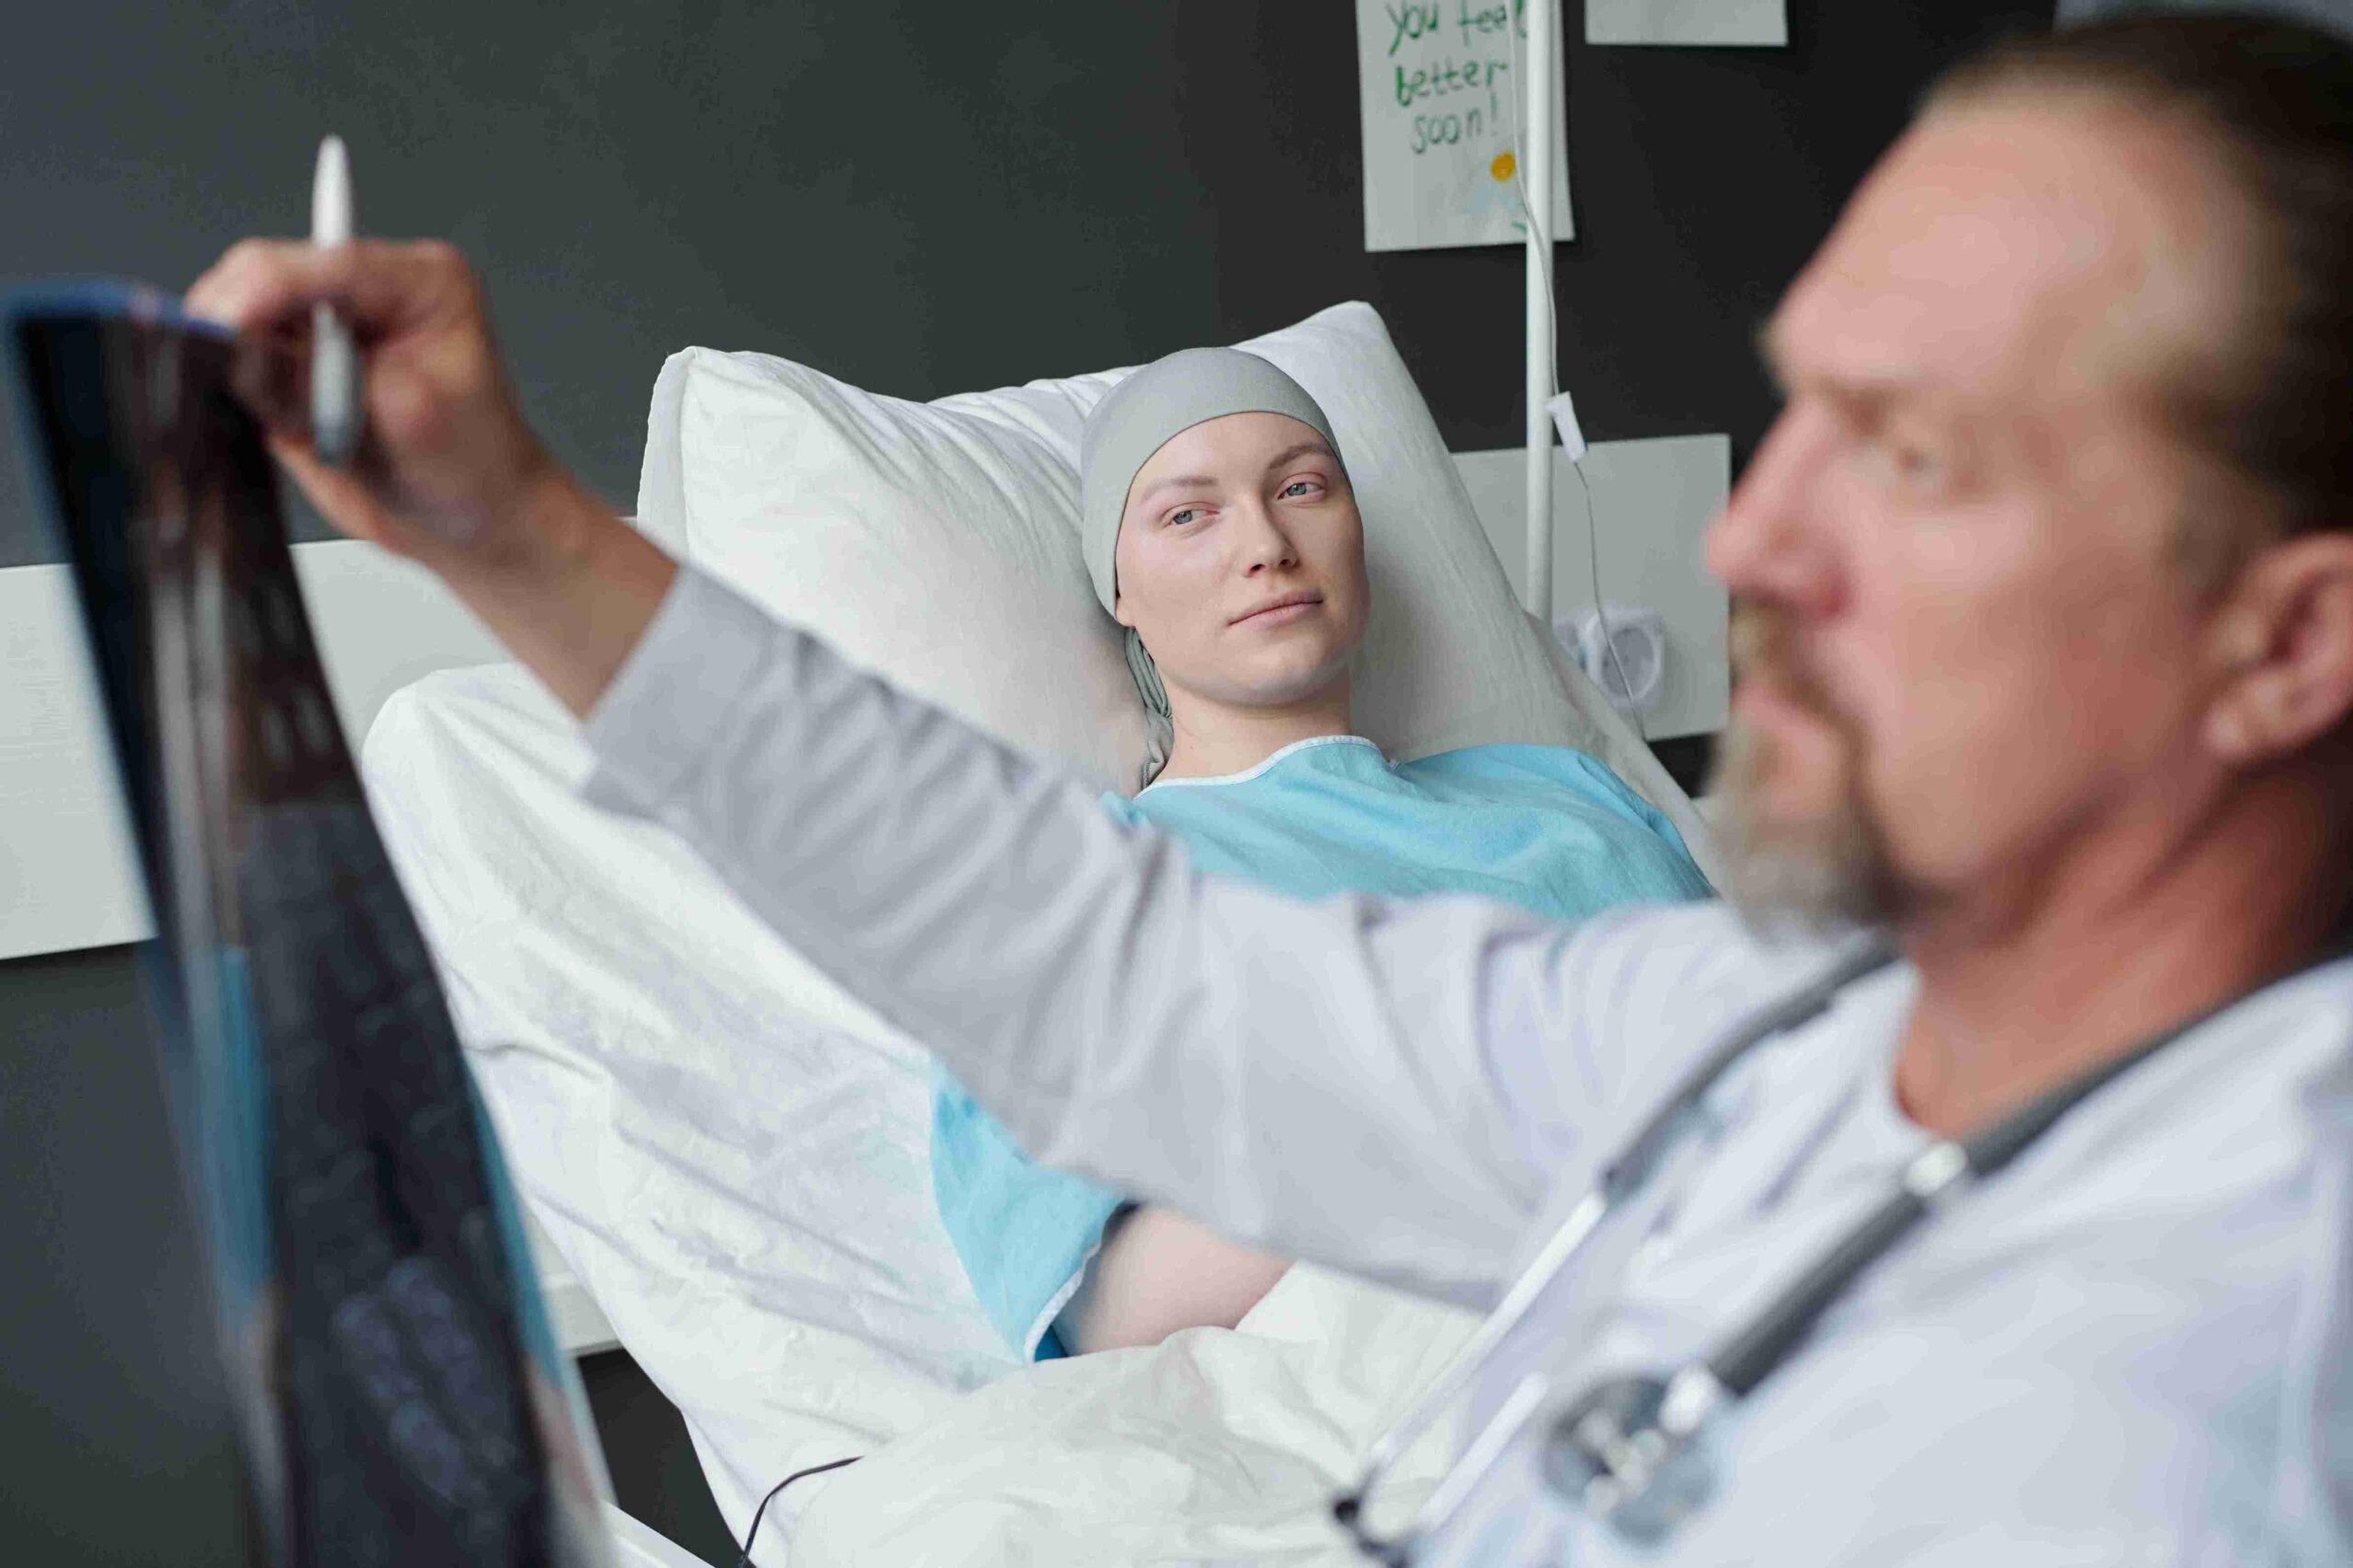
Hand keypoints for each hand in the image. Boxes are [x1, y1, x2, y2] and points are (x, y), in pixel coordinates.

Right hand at [185, 238, 559, 571]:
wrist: (474, 522)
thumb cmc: (470, 468)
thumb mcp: (404, 418)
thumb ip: (318, 379)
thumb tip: (239, 350)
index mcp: (420, 281)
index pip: (323, 263)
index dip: (262, 293)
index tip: (220, 330)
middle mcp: (370, 289)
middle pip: (264, 274)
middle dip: (236, 322)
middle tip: (225, 378)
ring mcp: (327, 324)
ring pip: (239, 313)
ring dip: (231, 356)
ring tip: (271, 413)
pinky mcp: (295, 362)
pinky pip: (237, 357)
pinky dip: (232, 383)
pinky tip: (262, 417)